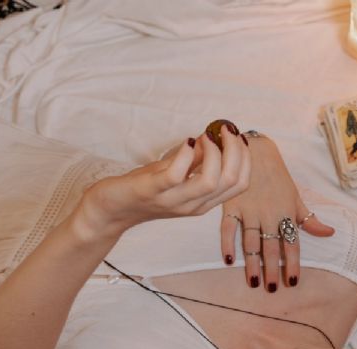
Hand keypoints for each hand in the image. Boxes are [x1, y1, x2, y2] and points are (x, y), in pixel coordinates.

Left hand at [76, 126, 248, 240]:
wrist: (111, 209)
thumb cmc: (145, 188)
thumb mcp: (178, 173)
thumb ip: (198, 161)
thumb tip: (216, 137)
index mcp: (204, 201)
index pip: (240, 184)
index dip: (245, 158)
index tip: (238, 136)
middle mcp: (194, 204)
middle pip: (231, 181)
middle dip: (234, 151)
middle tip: (225, 130)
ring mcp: (174, 200)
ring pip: (210, 181)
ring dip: (213, 152)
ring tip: (205, 136)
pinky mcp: (152, 191)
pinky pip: (176, 175)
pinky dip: (186, 155)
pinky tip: (187, 142)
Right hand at [219, 136, 333, 292]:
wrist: (254, 151)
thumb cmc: (277, 176)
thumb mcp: (296, 196)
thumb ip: (309, 219)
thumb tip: (330, 233)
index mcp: (286, 213)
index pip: (292, 244)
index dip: (293, 264)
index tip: (293, 282)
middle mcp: (269, 215)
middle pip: (271, 247)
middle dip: (272, 270)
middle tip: (271, 290)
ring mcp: (249, 211)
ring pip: (251, 242)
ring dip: (252, 263)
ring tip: (254, 282)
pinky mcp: (231, 205)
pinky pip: (228, 228)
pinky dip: (227, 243)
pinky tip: (229, 260)